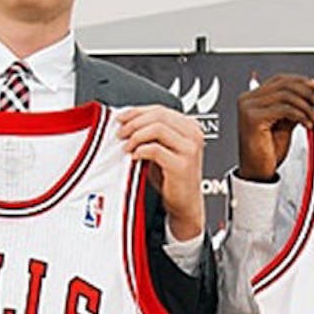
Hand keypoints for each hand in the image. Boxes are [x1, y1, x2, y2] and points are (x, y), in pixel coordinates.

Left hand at [117, 105, 205, 240]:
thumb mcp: (162, 148)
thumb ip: (151, 133)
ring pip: (158, 128)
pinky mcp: (182, 165)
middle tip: (120, 132)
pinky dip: (141, 150)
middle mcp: (193, 135)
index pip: (159, 109)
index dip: (136, 111)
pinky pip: (156, 150)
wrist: (185, 203)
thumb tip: (126, 121)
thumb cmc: (172, 177)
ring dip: (136, 136)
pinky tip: (135, 157)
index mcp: (190, 126)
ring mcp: (190, 149)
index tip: (121, 118)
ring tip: (127, 146)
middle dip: (134, 122)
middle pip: (158, 115)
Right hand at [237, 74, 313, 180]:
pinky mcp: (253, 118)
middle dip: (308, 94)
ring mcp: (248, 107)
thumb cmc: (268, 152)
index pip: (281, 80)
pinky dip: (300, 115)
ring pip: (286, 95)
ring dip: (307, 107)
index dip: (301, 81)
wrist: (258, 172)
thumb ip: (295, 107)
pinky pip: (284, 109)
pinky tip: (308, 124)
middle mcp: (248, 100)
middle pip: (284, 85)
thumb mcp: (285, 124)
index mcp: (253, 98)